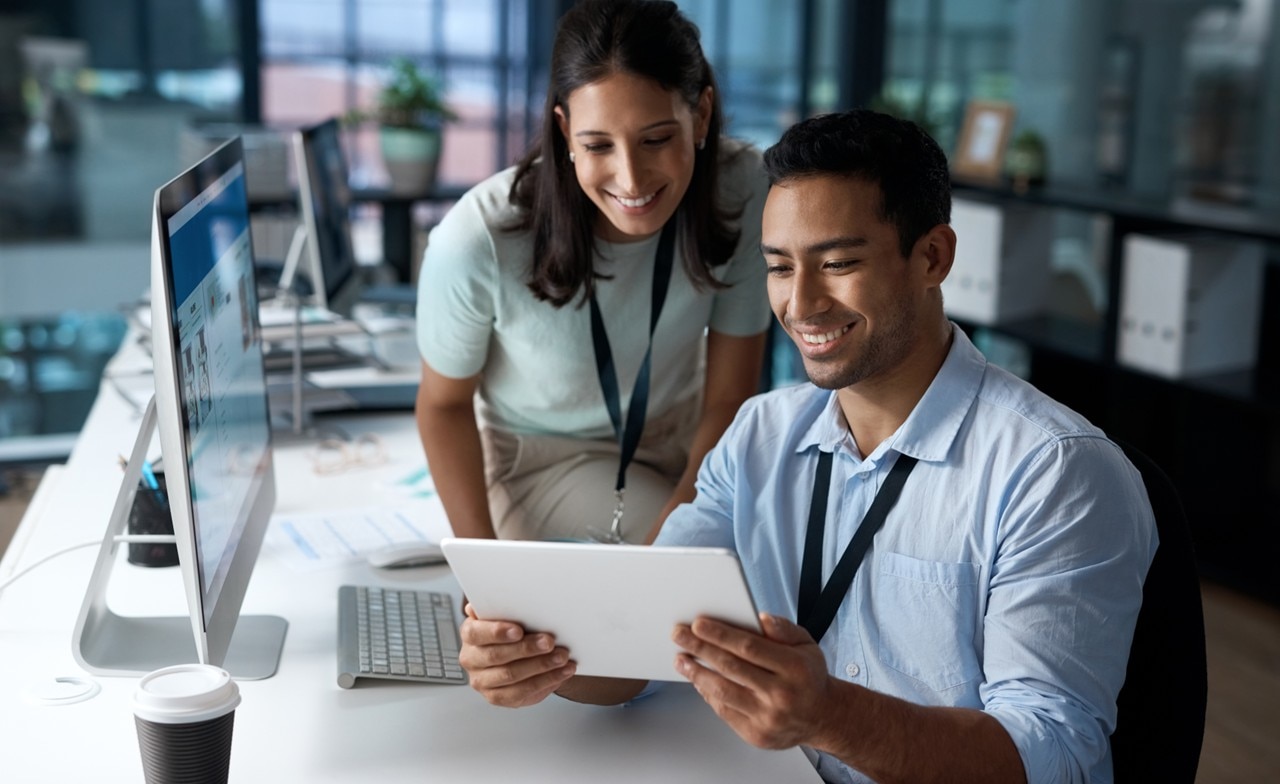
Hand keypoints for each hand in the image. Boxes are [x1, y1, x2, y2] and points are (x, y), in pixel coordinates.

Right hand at [458, 603, 576, 706]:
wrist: (512, 653)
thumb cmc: (510, 629)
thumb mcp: (505, 613)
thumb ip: (499, 605)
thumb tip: (493, 596)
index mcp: (470, 634)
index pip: (476, 633)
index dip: (497, 632)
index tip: (519, 630)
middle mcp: (471, 659)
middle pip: (497, 656)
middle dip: (527, 649)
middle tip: (550, 641)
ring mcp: (483, 681)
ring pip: (512, 676)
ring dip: (541, 666)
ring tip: (562, 657)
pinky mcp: (498, 697)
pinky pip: (522, 693)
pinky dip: (546, 682)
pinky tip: (562, 672)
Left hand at [673, 612, 831, 748]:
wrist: (823, 717)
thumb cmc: (809, 676)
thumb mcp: (806, 644)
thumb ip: (783, 629)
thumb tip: (760, 618)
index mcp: (794, 668)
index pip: (749, 647)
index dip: (720, 635)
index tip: (698, 624)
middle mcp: (782, 695)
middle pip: (731, 667)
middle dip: (700, 648)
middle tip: (679, 635)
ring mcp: (768, 718)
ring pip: (723, 691)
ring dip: (697, 673)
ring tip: (681, 659)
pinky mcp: (756, 735)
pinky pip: (724, 711)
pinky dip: (707, 693)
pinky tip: (698, 680)